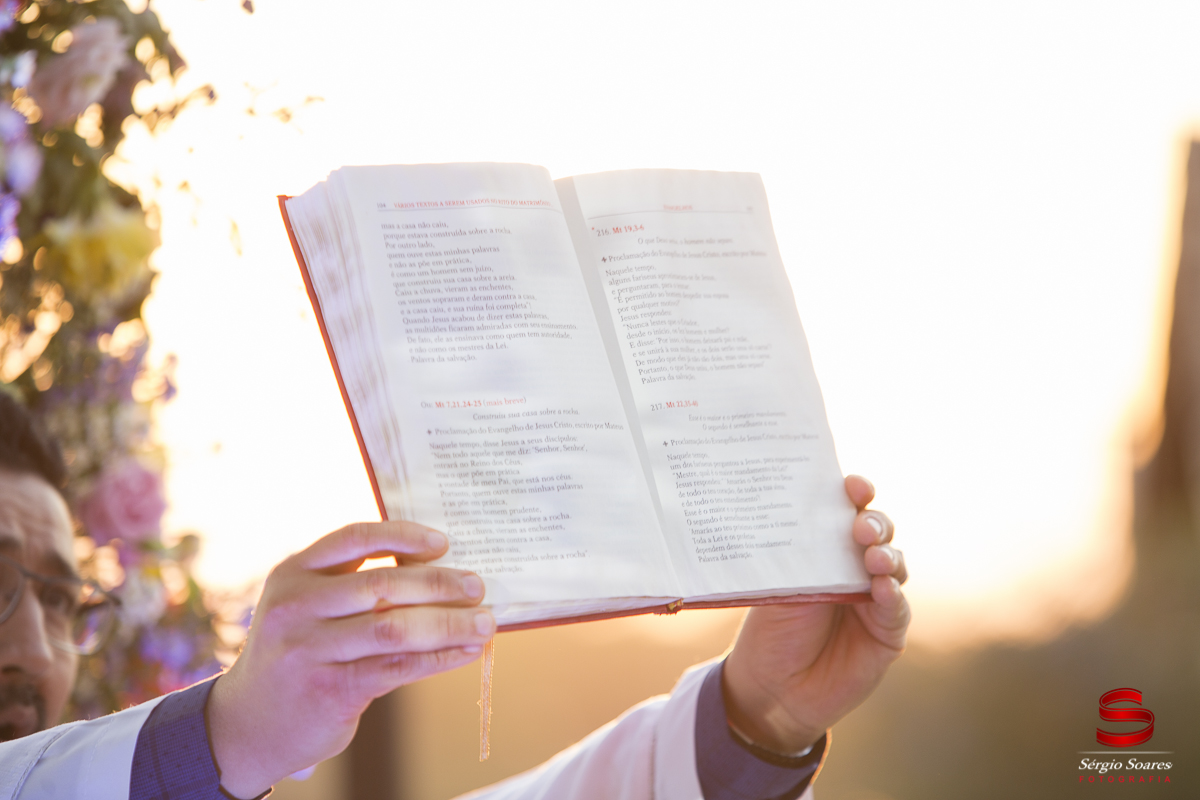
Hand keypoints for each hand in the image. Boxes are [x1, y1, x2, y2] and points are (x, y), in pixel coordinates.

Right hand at [207, 522, 493, 797]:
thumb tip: (435, 570)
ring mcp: (309, 650)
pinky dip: (439, 658)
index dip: (403, 536)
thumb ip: (352, 585)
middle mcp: (296, 607)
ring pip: (396, 628)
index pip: (355, 538)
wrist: (247, 724)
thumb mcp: (306, 607)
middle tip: (477, 588)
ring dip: (449, 624)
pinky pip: (397, 667)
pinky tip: (464, 653)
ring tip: (484, 624)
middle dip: (440, 584)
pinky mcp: (329, 689)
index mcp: (293, 572)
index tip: (443, 543)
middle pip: (383, 585)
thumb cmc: (296, 654)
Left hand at [722, 475, 908, 753]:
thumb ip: (795, 557)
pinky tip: (881, 589)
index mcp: (825, 548)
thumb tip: (798, 514)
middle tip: (860, 527)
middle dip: (874, 523)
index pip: (847, 511)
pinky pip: (896, 608)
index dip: (856, 494)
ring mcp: (875, 598)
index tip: (853, 485)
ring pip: (894, 565)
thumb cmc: (771, 631)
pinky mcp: (887, 632)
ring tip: (872, 557)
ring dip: (886, 556)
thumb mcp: (777, 587)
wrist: (772, 689)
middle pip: (879, 532)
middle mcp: (855, 567)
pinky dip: (891, 596)